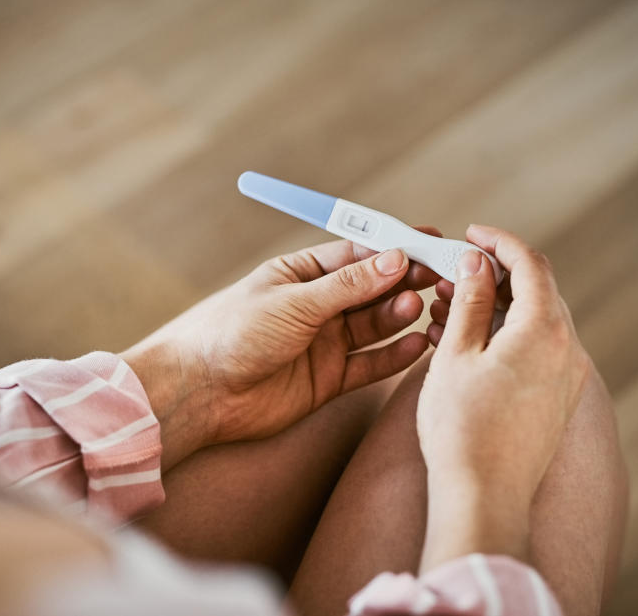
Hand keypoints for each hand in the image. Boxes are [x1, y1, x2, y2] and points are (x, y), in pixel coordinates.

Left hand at [122, 231, 441, 469]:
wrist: (200, 392)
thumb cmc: (232, 333)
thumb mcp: (292, 302)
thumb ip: (347, 286)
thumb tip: (394, 259)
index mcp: (301, 274)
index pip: (357, 254)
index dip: (394, 249)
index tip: (430, 245)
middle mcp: (316, 306)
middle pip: (372, 289)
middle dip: (405, 282)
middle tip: (438, 277)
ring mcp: (323, 343)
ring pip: (375, 326)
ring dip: (400, 315)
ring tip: (419, 308)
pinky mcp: (328, 380)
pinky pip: (370, 365)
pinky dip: (395, 356)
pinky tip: (418, 345)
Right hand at [417, 225, 591, 568]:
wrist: (483, 496)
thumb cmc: (462, 428)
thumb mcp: (455, 353)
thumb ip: (469, 301)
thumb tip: (474, 264)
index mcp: (543, 330)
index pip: (530, 264)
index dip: (498, 242)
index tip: (470, 234)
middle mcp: (566, 350)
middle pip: (535, 291)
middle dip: (491, 276)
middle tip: (448, 275)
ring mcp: (565, 377)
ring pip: (532, 321)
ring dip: (493, 307)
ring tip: (445, 309)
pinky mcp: (556, 399)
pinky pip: (533, 350)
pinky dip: (502, 335)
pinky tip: (463, 343)